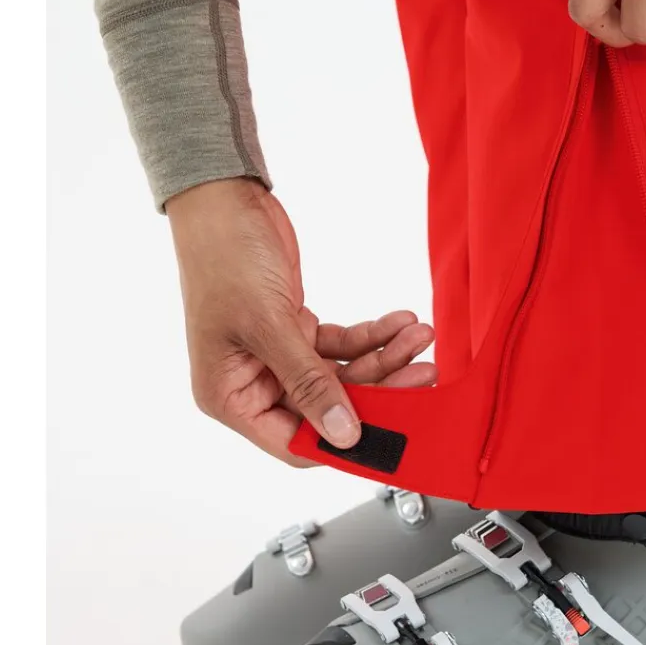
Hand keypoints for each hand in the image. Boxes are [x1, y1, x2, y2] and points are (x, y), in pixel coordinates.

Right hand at [166, 178, 435, 464]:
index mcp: (230, 397)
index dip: (344, 439)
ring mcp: (277, 356)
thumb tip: (343, 433)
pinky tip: (399, 322)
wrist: (224, 201)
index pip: (295, 442)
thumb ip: (308, 382)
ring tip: (419, 336)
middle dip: (379, 390)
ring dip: (384, 357)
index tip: (394, 429)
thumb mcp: (268, 325)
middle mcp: (253, 383)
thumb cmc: (224, 257)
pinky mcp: (296, 330)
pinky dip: (372, 335)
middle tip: (421, 373)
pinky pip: (343, 346)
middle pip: (328, 409)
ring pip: (342, 376)